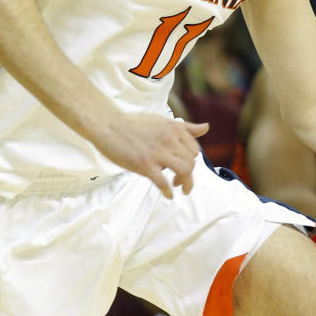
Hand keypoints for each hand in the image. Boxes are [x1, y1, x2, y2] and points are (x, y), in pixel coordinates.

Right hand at [92, 113, 209, 199]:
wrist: (108, 126)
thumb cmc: (134, 125)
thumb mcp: (163, 121)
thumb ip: (185, 127)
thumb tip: (206, 128)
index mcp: (174, 129)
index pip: (195, 150)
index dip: (192, 161)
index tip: (184, 167)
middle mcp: (169, 140)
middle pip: (191, 163)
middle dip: (189, 176)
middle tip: (180, 182)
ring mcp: (157, 153)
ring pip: (184, 171)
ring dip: (184, 183)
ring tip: (177, 187)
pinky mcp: (144, 165)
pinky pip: (163, 182)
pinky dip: (168, 191)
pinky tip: (168, 195)